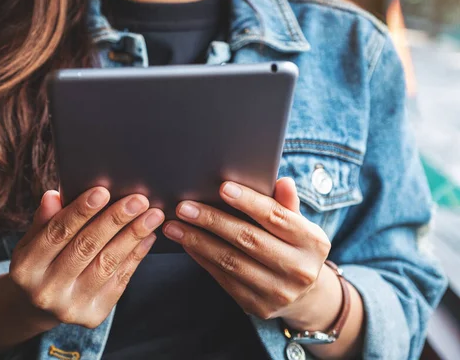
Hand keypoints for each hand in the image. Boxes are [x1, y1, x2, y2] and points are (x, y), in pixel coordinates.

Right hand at [10, 187, 163, 329]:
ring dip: (133, 236)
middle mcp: (45, 291)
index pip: (56, 233)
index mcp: (25, 268)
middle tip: (138, 200)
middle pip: (86, 248)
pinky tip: (148, 236)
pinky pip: (120, 280)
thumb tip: (54, 195)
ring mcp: (70, 307)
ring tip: (152, 215)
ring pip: (107, 264)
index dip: (80, 211)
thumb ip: (44, 220)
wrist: (38, 309)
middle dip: (115, 220)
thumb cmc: (40, 262)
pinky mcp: (93, 315)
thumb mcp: (32, 241)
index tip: (102, 191)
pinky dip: (136, 256)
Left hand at [162, 178, 334, 326]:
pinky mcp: (257, 306)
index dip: (249, 202)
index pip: (276, 217)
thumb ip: (286, 203)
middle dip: (212, 221)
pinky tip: (186, 243)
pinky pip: (223, 278)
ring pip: (230, 261)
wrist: (304, 294)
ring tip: (175, 226)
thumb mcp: (298, 224)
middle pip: (249, 239)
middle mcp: (299, 270)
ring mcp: (278, 292)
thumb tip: (281, 181)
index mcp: (312, 242)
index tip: (223, 187)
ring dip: (198, 241)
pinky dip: (201, 258)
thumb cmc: (293, 246)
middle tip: (184, 207)